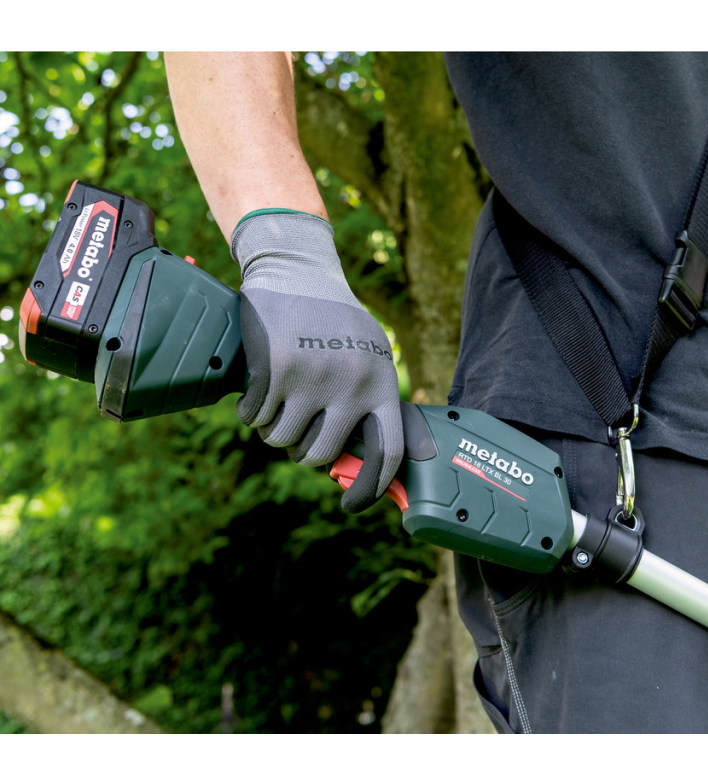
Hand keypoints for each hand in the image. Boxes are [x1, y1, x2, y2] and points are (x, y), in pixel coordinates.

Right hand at [231, 210, 402, 511]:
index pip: (388, 451)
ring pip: (281, 439)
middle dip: (301, 452)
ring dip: (272, 430)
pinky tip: (258, 388)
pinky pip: (254, 417)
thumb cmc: (336, 321)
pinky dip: (250, 410)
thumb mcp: (370, 355)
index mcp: (381, 383)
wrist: (297, 270)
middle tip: (295, 433)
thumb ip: (373, 402)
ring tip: (277, 404)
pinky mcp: (275, 367)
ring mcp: (313, 376)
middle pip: (319, 454)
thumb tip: (384, 463)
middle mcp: (351, 383)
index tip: (354, 506)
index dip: (372, 488)